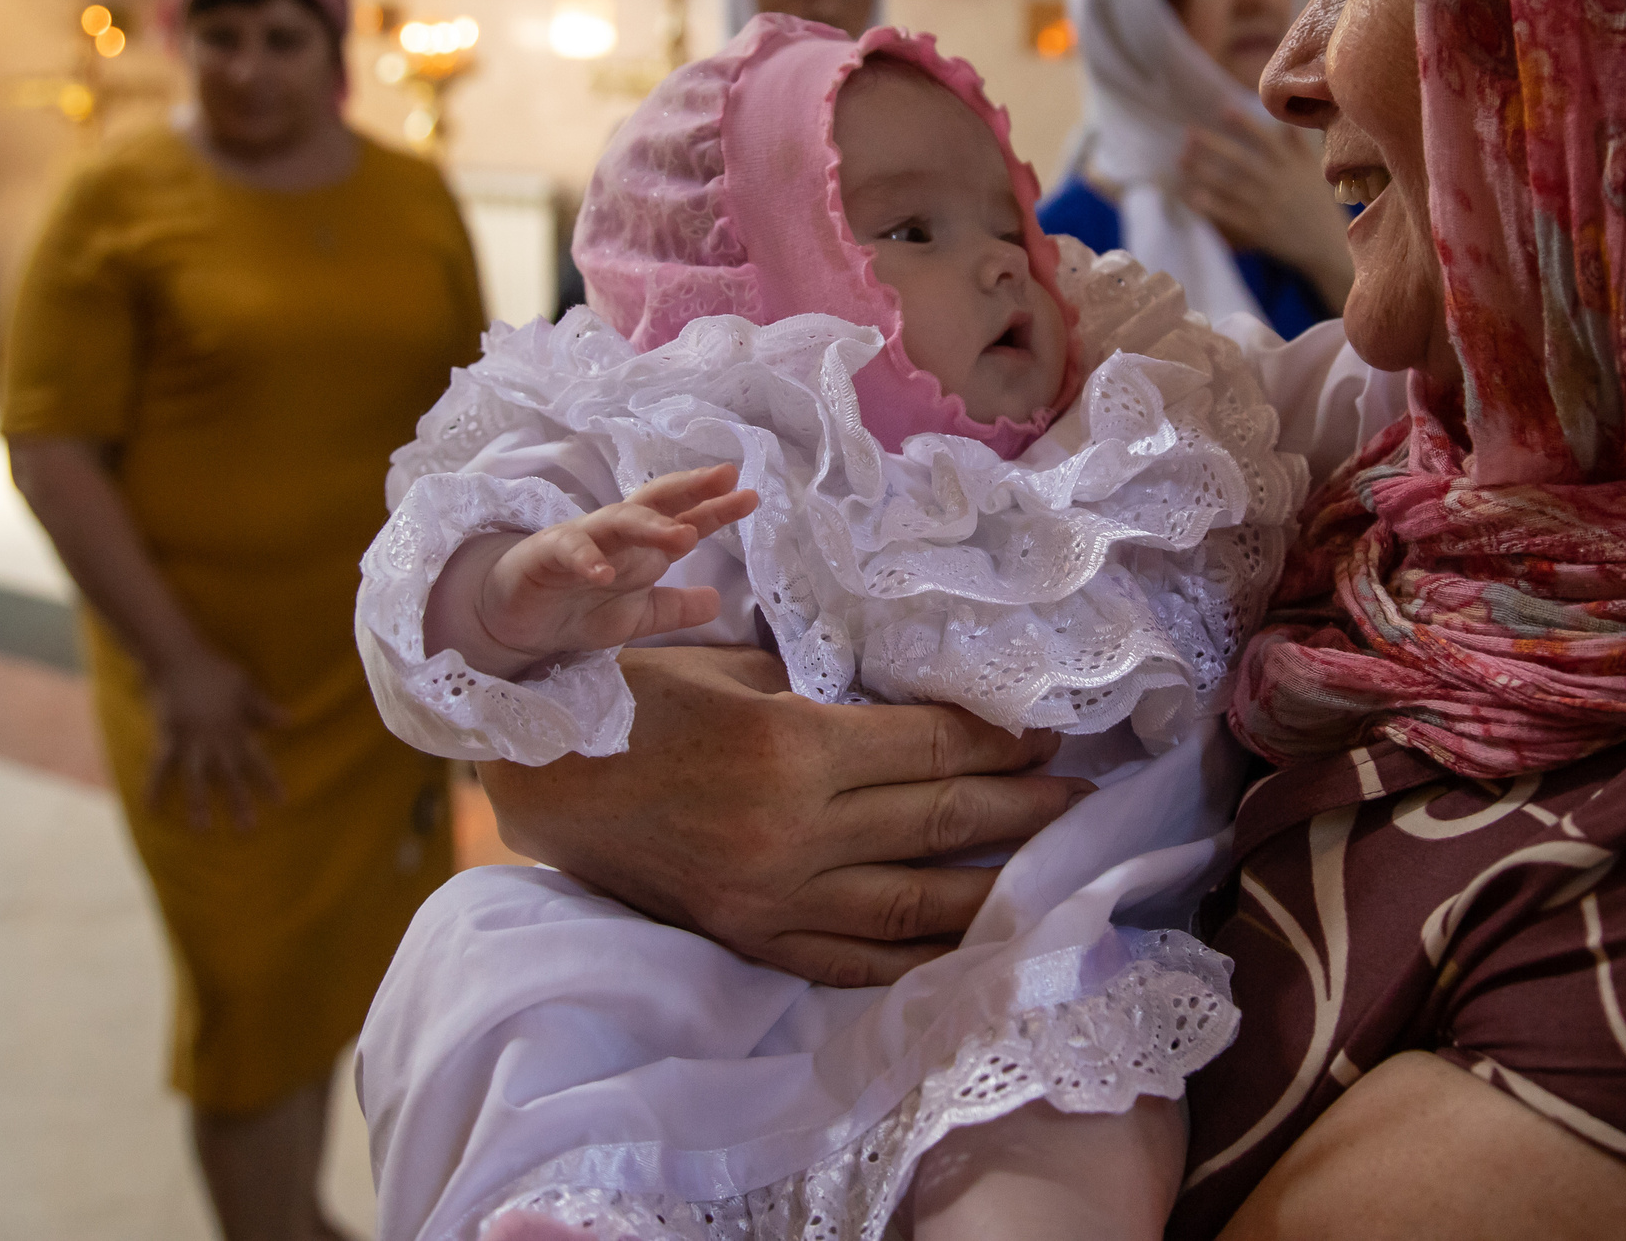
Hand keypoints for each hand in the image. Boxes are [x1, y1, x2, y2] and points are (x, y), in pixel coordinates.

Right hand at [143, 645, 285, 831]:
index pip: (256, 758)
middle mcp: (214, 738)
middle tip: (247, 828)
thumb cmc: (214, 669)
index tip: (280, 801)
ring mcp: (189, 739)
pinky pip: (160, 767)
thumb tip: (289, 722)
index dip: (268, 780)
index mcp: (235, 727)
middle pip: (228, 775)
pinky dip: (154, 787)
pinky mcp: (166, 736)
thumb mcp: (245, 686)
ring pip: (196, 777)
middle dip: (238, 801)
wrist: (177, 657)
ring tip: (202, 828)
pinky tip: (150, 809)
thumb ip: (263, 708)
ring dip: (199, 804)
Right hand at [477, 646, 1093, 987]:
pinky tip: (971, 946)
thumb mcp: (737, 665)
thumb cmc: (638, 698)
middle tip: (1083, 800)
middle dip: (1021, 808)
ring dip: (993, 886)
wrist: (543, 775)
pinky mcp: (751, 939)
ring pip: (912, 901)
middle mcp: (793, 829)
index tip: (1050, 733)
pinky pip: (853, 960)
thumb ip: (828, 687)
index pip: (930, 747)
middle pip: (939, 820)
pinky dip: (919, 955)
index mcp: (792, 744)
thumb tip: (923, 698)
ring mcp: (773, 896)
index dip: (1001, 740)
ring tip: (1051, 871)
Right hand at [478, 466, 759, 664]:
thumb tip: (717, 601)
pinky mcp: (547, 556)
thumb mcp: (636, 616)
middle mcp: (616, 533)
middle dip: (690, 488)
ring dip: (651, 526)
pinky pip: (570, 551)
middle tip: (725, 480)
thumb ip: (674, 609)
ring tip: (684, 536)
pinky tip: (604, 573)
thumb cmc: (579, 606)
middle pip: (655, 502)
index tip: (751, 496)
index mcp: (641, 546)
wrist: (518, 622)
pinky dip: (588, 560)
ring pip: (618, 521)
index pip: (683, 519)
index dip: (716, 508)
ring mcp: (582, 540)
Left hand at [1180, 114, 1356, 310]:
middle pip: (1241, 161)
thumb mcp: (1314, 173)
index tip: (1223, 109)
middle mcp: (1278, 184)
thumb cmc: (1318, 207)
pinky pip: (1230, 215)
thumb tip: (1284, 121)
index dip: (1246, 124)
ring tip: (1182, 161)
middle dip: (1214, 145)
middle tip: (1189, 134)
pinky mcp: (1260, 229)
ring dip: (1204, 172)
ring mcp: (1268, 207)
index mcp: (1292, 167)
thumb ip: (1298, 147)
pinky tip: (1192, 197)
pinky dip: (1212, 206)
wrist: (1327, 247)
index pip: (1266, 140)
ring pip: (1230, 186)